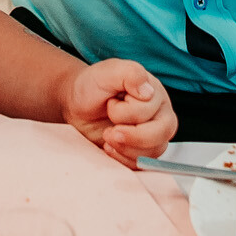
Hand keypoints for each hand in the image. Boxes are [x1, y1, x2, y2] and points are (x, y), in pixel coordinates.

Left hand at [61, 59, 176, 167]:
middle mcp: (158, 114)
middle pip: (160, 134)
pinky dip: (123, 159)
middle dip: (129, 136)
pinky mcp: (141, 150)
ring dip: (125, 148)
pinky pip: (142, 164)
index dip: (127, 112)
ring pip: (153, 152)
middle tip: (109, 130)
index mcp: (154, 93)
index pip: (151, 111)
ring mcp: (151, 134)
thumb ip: (130, 73)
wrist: (76, 104)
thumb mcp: (107, 71)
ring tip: (107, 135)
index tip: (111, 102)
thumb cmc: (92, 86)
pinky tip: (109, 147)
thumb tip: (148, 92)